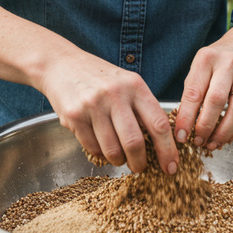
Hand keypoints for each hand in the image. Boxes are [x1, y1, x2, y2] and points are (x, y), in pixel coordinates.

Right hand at [38, 50, 179, 174]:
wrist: (61, 65)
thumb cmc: (100, 78)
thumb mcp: (127, 83)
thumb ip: (142, 108)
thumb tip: (161, 143)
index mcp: (135, 86)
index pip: (158, 123)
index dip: (167, 149)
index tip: (171, 166)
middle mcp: (115, 95)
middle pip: (134, 142)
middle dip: (140, 163)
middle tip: (139, 168)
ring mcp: (93, 106)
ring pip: (112, 150)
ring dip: (118, 161)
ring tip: (119, 157)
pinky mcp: (74, 117)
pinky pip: (92, 148)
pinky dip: (100, 153)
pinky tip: (100, 144)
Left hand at [173, 39, 232, 151]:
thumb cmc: (216, 62)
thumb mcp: (199, 67)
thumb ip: (192, 92)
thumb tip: (184, 126)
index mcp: (206, 59)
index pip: (194, 92)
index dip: (186, 117)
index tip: (180, 135)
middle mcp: (228, 64)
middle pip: (217, 100)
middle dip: (205, 126)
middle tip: (197, 142)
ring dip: (224, 131)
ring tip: (212, 144)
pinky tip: (227, 138)